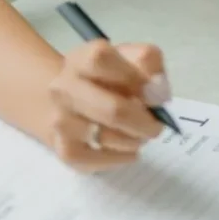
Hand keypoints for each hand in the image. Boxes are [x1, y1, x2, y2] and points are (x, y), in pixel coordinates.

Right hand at [47, 39, 171, 172]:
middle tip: (156, 126)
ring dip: (133, 140)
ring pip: (107, 138)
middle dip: (143, 122)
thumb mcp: (128, 58)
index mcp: (81, 59)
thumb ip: (149, 63)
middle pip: (112, 109)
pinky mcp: (64, 150)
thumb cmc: (106, 78)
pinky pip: (98, 161)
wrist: (66, 103)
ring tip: (139, 134)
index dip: (134, 77)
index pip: (101, 60)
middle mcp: (63, 88)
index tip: (153, 92)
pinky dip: (121, 158)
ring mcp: (60, 120)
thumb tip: (158, 92)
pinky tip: (128, 151)